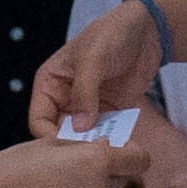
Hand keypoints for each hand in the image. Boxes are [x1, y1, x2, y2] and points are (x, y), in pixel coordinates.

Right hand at [0, 133, 145, 187]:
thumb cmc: (14, 165)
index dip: (132, 153)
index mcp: (96, 162)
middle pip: (118, 179)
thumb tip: (104, 148)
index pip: (140, 160)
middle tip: (74, 162)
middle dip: (105, 170)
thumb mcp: (50, 143)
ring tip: (49, 182)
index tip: (118, 150)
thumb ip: (83, 146)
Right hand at [31, 0, 170, 142]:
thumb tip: (79, 127)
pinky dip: (111, 140)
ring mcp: (87, 107)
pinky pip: (105, 133)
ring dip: (93, 145)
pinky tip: (121, 144)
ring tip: (108, 151)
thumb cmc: (113, 34)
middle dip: (73, 145)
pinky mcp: (109, 112)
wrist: (147, 31)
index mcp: (49, 83)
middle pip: (59, 133)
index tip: (67, 149)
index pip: (39, 120)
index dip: (49, 136)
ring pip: (82, 137)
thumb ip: (84, 92)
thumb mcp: (93, 58)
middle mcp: (64, 98)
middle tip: (90, 155)